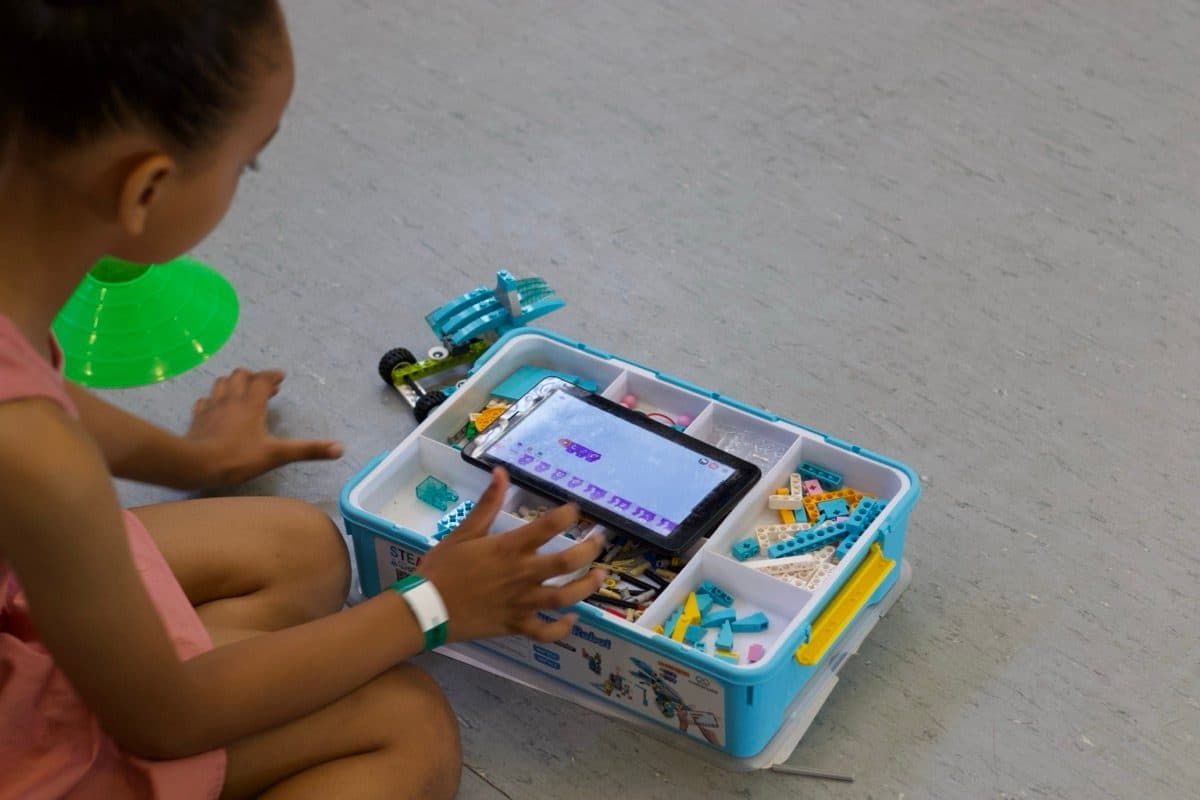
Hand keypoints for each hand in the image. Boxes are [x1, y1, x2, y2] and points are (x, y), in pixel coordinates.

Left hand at [187, 368, 342, 486]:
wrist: (196, 464)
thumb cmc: (238, 457)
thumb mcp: (277, 455)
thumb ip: (308, 450)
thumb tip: (340, 448)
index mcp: (252, 403)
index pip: (263, 379)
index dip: (272, 376)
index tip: (281, 377)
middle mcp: (232, 399)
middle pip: (240, 375)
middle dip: (252, 377)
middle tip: (263, 388)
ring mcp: (212, 406)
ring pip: (221, 383)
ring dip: (232, 384)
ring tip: (241, 394)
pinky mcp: (198, 417)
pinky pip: (204, 401)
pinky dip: (213, 400)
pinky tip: (216, 409)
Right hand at [416, 468, 606, 643]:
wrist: (424, 609)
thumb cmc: (442, 568)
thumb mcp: (464, 532)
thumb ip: (487, 504)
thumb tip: (501, 472)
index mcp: (509, 548)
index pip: (548, 526)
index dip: (567, 515)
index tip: (574, 510)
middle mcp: (521, 574)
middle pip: (567, 562)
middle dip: (589, 550)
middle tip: (600, 541)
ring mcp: (521, 602)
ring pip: (564, 597)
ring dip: (587, 587)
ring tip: (601, 576)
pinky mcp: (515, 625)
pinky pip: (545, 632)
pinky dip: (561, 628)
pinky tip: (571, 619)